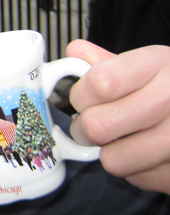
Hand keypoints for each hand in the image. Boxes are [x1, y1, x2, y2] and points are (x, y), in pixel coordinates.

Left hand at [66, 40, 169, 193]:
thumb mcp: (147, 62)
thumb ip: (105, 61)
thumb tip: (74, 53)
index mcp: (157, 65)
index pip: (99, 84)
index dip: (80, 94)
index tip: (83, 98)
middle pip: (97, 127)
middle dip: (84, 127)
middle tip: (91, 123)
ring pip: (113, 160)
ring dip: (109, 151)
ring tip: (122, 137)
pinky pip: (137, 178)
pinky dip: (135, 168)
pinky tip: (145, 150)